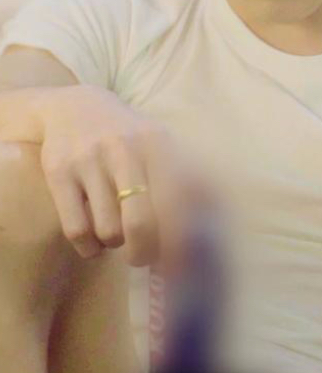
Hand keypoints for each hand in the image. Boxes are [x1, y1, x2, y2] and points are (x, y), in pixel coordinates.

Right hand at [34, 85, 192, 266]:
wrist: (75, 107)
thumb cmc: (131, 138)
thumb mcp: (163, 147)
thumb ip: (189, 182)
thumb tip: (211, 231)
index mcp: (160, 145)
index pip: (178, 202)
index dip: (180, 241)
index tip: (179, 265)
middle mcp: (126, 150)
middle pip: (141, 224)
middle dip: (144, 252)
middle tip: (141, 257)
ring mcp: (90, 160)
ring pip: (108, 230)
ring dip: (114, 244)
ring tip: (116, 233)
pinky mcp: (58, 172)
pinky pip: (76, 229)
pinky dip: (88, 247)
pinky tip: (93, 241)